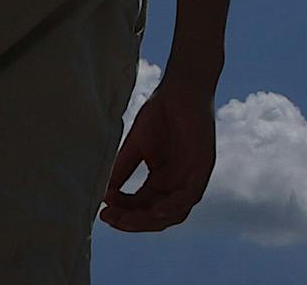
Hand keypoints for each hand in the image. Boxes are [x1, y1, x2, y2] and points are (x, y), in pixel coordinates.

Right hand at [101, 69, 218, 232]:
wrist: (182, 84)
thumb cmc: (161, 110)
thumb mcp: (136, 146)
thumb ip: (122, 171)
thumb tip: (103, 197)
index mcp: (163, 179)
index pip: (143, 208)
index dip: (122, 214)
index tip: (102, 211)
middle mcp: (178, 182)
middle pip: (157, 217)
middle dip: (132, 222)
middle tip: (110, 218)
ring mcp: (192, 175)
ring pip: (174, 213)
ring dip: (149, 220)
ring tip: (126, 219)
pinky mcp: (204, 165)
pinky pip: (191, 196)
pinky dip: (172, 207)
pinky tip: (154, 210)